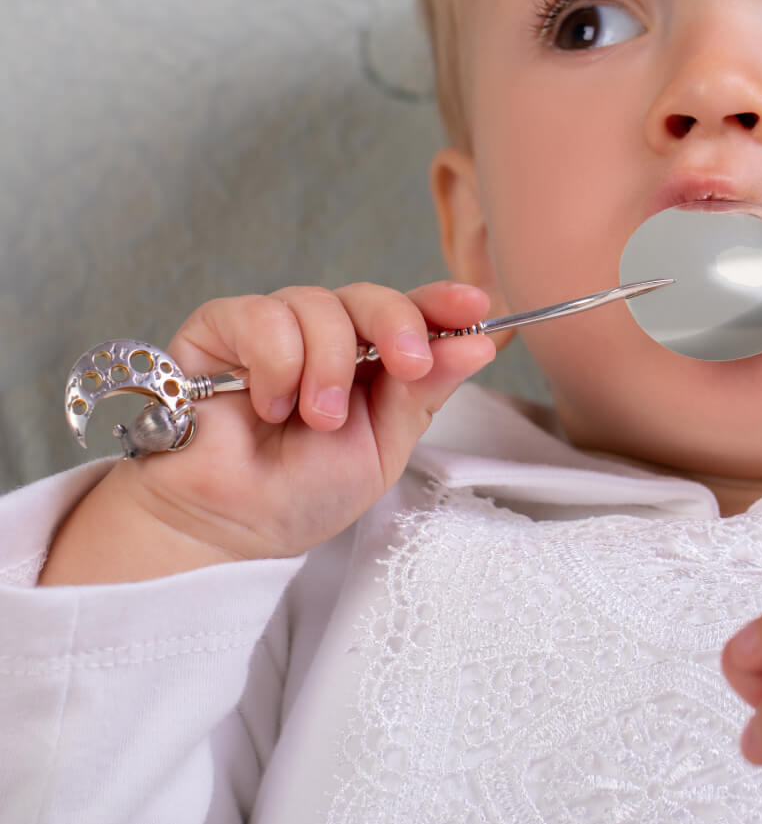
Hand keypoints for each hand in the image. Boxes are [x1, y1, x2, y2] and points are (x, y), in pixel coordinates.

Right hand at [43, 282, 493, 580]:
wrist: (229, 527)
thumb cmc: (303, 492)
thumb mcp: (384, 447)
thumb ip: (423, 392)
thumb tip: (479, 343)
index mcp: (372, 362)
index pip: (412, 313)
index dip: (443, 302)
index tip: (476, 304)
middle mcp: (327, 336)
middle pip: (371, 296)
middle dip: (398, 325)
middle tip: (407, 365)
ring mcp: (274, 326)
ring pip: (318, 303)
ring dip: (327, 366)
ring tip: (313, 419)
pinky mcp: (219, 326)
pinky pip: (262, 315)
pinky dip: (275, 362)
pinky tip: (267, 403)